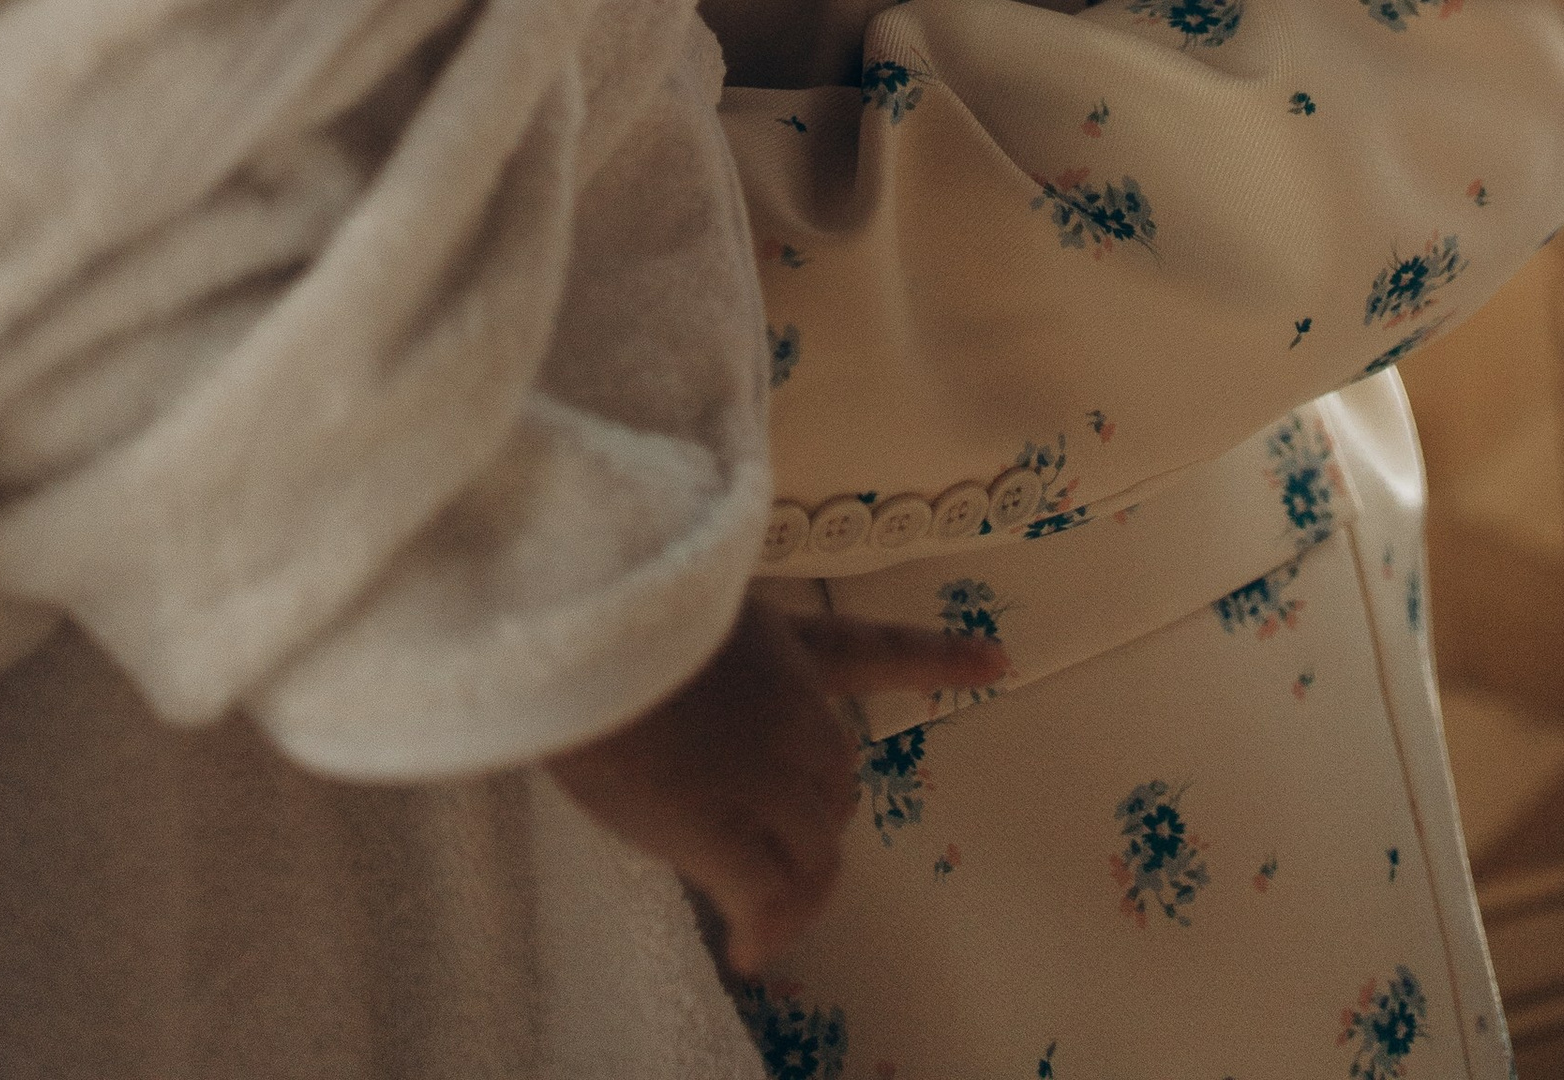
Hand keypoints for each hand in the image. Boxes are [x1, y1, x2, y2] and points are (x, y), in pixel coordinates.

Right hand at [546, 592, 1007, 971]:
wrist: (564, 631)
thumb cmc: (599, 611)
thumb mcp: (672, 613)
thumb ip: (707, 654)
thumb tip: (693, 711)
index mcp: (778, 638)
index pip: (870, 646)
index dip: (936, 658)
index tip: (999, 660)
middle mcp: (791, 702)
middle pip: (838, 780)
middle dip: (818, 826)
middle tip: (780, 866)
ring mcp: (766, 769)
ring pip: (815, 846)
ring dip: (798, 892)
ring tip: (764, 925)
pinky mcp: (725, 830)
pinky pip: (767, 896)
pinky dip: (765, 929)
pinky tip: (748, 952)